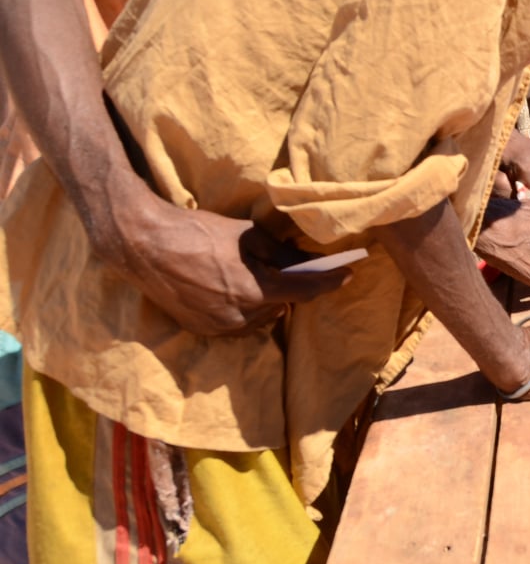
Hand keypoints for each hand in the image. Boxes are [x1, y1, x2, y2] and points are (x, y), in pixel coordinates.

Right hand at [108, 192, 352, 335]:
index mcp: (255, 290)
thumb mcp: (249, 236)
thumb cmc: (199, 233)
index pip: (305, 291)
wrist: (146, 245)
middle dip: (291, 289)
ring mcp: (219, 327)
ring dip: (267, 301)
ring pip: (260, 318)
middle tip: (292, 269)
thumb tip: (309, 261)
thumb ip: (283, 253)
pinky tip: (237, 290)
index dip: (330, 282)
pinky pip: (237, 325)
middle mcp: (240, 315)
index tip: (348, 274)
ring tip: (258, 277)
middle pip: (282, 306)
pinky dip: (246, 310)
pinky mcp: (202, 329)